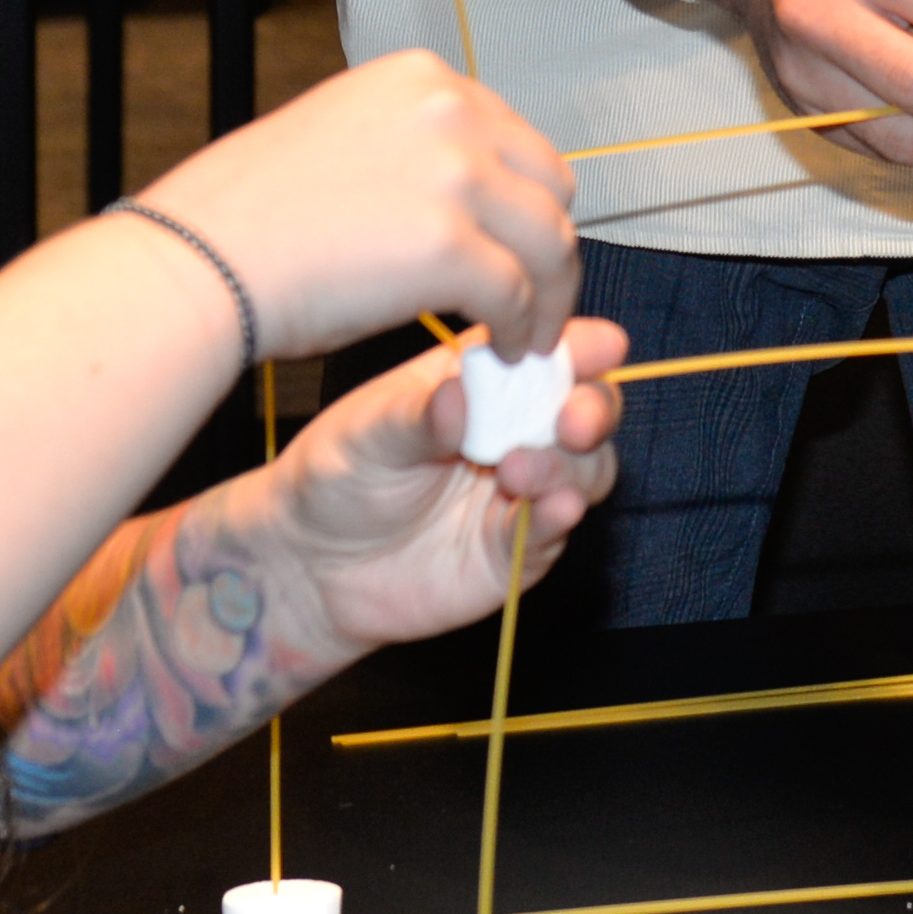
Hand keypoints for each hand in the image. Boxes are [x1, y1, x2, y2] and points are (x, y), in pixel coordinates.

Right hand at [134, 50, 582, 358]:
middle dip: (544, 244)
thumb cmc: (248, 215)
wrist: (200, 260)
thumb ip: (409, 147)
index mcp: (421, 77)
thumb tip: (459, 193)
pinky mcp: (451, 246)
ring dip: (547, 295)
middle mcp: (449, 110)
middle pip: (548, 183)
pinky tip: (502, 351)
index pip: (513, 138)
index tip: (514, 244)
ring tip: (527, 334)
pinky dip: (520, 329)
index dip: (520, 201)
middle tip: (532, 295)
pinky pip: (518, 295)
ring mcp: (455, 175)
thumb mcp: (339, 135)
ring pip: (548, 242)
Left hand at [248, 319, 633, 652]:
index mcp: (481, 380)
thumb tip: (460, 397)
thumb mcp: (366, 434)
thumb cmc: (336, 477)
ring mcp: (520, 489)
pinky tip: (552, 508)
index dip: (580, 345)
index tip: (601, 347)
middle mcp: (513, 429)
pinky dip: (561, 516)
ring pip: (587, 468)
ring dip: (569, 467)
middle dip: (593, 408)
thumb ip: (418, 417)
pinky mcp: (516, 549)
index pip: (546, 349)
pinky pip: (555, 529)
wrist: (311, 567)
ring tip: (519, 473)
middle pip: (588, 407)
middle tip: (572, 421)